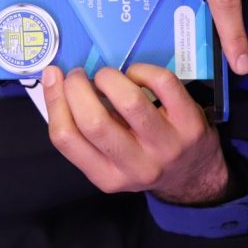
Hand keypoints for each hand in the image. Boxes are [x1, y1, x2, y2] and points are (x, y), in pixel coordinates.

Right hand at [42, 64, 229, 204]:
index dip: (54, 100)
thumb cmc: (140, 159)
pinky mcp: (191, 125)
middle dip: (77, 87)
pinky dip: (142, 70)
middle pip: (93, 122)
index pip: (65, 138)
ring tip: (106, 76)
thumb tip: (53, 78)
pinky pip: (162, 83)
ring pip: (129, 101)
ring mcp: (167, 146)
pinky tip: (135, 75)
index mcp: (107, 177)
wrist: (194, 176)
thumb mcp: (108, 159)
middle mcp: (136, 167)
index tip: (55, 77)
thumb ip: (81, 130)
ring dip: (108, 77)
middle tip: (78, 75)